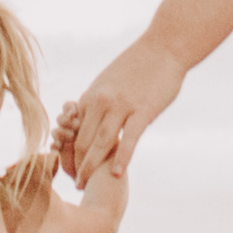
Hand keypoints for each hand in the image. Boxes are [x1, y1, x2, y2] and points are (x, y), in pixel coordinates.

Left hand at [59, 33, 186, 183]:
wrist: (164, 47)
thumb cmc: (137, 65)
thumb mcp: (107, 81)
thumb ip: (96, 102)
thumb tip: (86, 119)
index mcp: (91, 96)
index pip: (71, 132)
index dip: (67, 154)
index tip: (68, 170)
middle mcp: (102, 102)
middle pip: (82, 141)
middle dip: (76, 165)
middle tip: (76, 184)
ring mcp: (122, 107)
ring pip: (100, 143)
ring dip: (91, 167)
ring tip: (85, 184)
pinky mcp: (143, 111)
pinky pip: (129, 139)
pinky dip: (121, 157)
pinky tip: (116, 174)